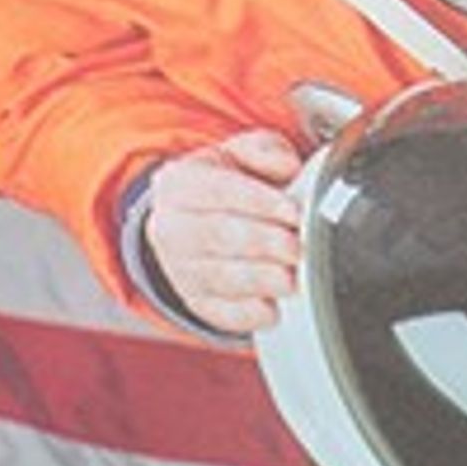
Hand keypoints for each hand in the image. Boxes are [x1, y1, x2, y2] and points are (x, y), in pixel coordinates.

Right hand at [134, 128, 313, 336]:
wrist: (203, 219)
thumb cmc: (230, 184)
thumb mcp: (243, 153)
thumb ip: (264, 150)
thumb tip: (285, 165)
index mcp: (177, 184)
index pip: (217, 190)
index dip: (258, 202)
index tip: (292, 211)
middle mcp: (170, 228)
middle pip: (217, 236)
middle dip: (262, 243)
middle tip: (295, 247)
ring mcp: (180, 269)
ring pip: (218, 278)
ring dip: (258, 281)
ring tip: (290, 279)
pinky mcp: (196, 302)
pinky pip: (219, 313)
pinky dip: (246, 314)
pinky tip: (271, 310)